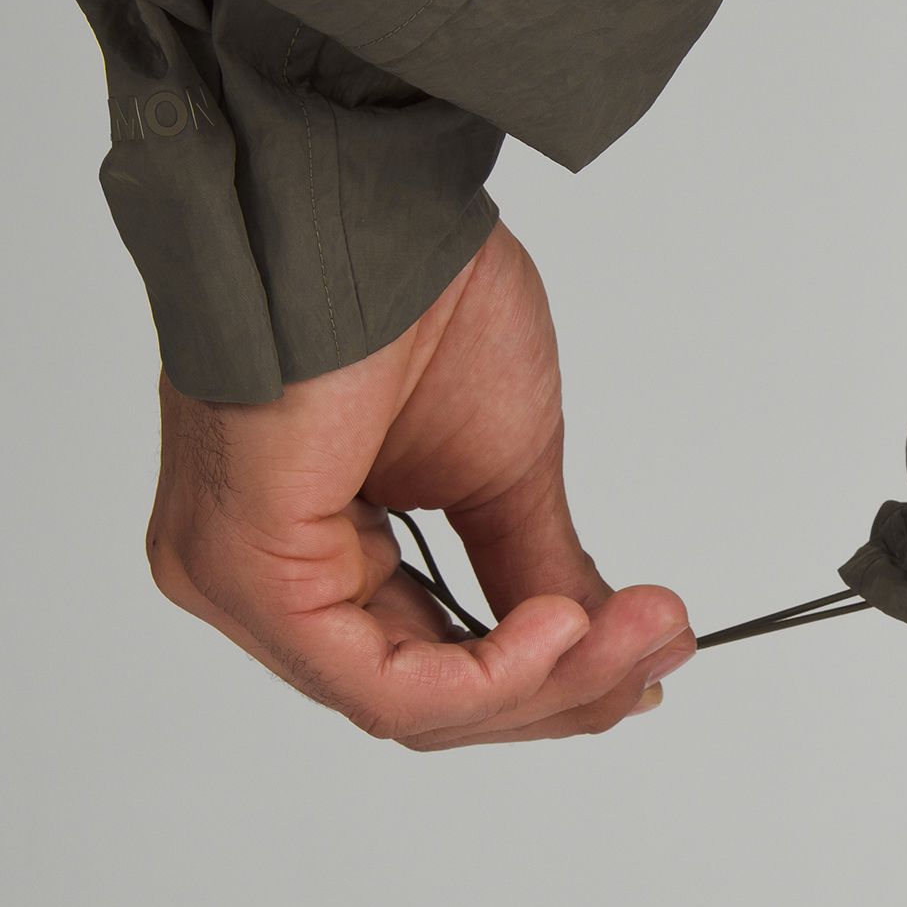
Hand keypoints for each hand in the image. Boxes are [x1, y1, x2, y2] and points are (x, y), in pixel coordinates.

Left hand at [146, 222, 693, 745]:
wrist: (369, 203)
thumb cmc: (417, 299)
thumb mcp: (505, 468)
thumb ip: (540, 571)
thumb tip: (613, 652)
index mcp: (314, 552)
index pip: (432, 669)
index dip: (552, 681)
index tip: (656, 655)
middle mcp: (263, 580)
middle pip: (426, 700)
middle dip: (566, 686)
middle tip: (663, 644)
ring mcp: (242, 582)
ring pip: (407, 703)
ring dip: (544, 681)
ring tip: (634, 630)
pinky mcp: (251, 571)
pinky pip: (382, 682)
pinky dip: (490, 675)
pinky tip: (562, 628)